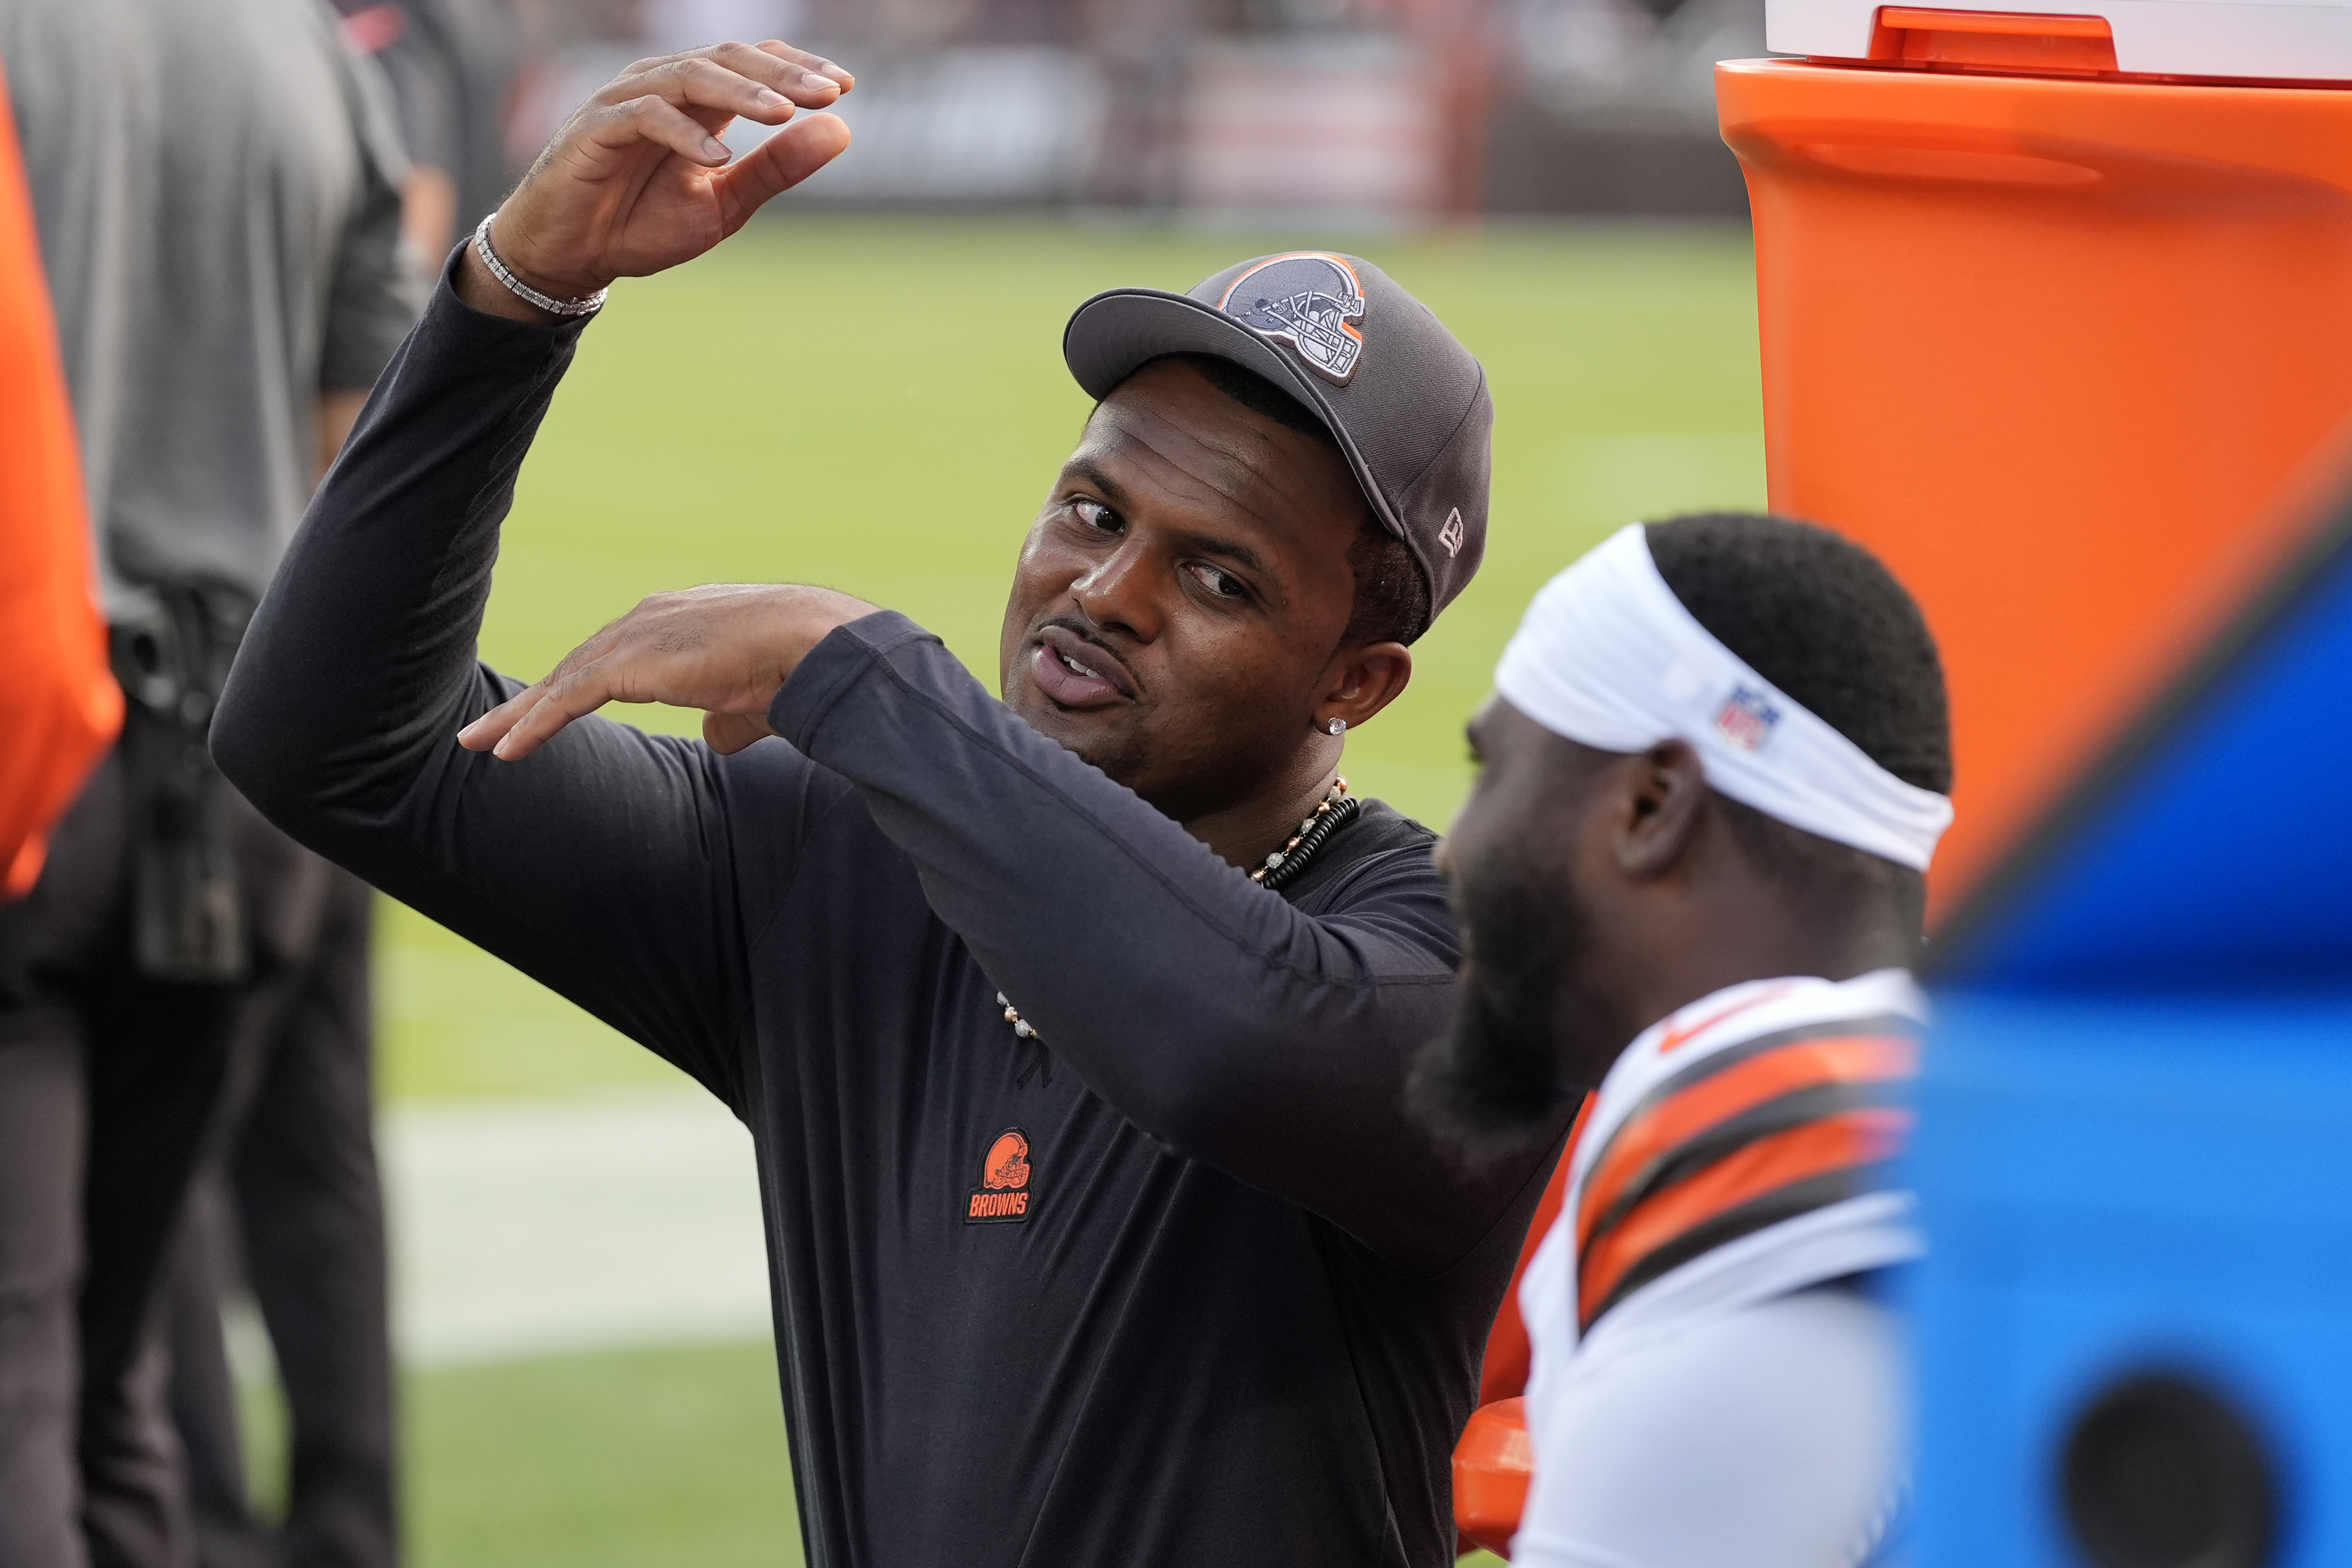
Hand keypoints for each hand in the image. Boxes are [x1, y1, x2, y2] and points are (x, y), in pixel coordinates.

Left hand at [458, 584, 878, 759]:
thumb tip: (715, 743)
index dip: (577, 685)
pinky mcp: (627, 664)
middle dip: (532, 699)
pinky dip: (534, 725)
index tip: (550, 709)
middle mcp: (648, 619)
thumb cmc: (794, 667)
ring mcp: (635, 638)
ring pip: (561, 681)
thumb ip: (728, 720)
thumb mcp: (752, 699)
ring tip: (479, 743)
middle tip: (488, 729)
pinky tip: (506, 750)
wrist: (808, 643)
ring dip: (519, 715)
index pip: (614, 657)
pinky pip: (567, 700)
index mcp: (677, 621)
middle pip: (575, 664)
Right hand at [463, 41, 852, 313]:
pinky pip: (644, 116)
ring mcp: (627, 102)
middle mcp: (663, 87)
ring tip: (783, 113)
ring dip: (739, 93)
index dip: (796, 67)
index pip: (752, 63)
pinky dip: (683, 134)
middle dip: (780, 74)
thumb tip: (842, 130)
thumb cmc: (641, 224)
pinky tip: (718, 157)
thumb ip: (777, 168)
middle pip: (726, 58)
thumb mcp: (725, 202)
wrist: (571, 255)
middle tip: (826, 93)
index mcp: (697, 100)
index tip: (843, 86)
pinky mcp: (596, 129)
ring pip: (688, 76)